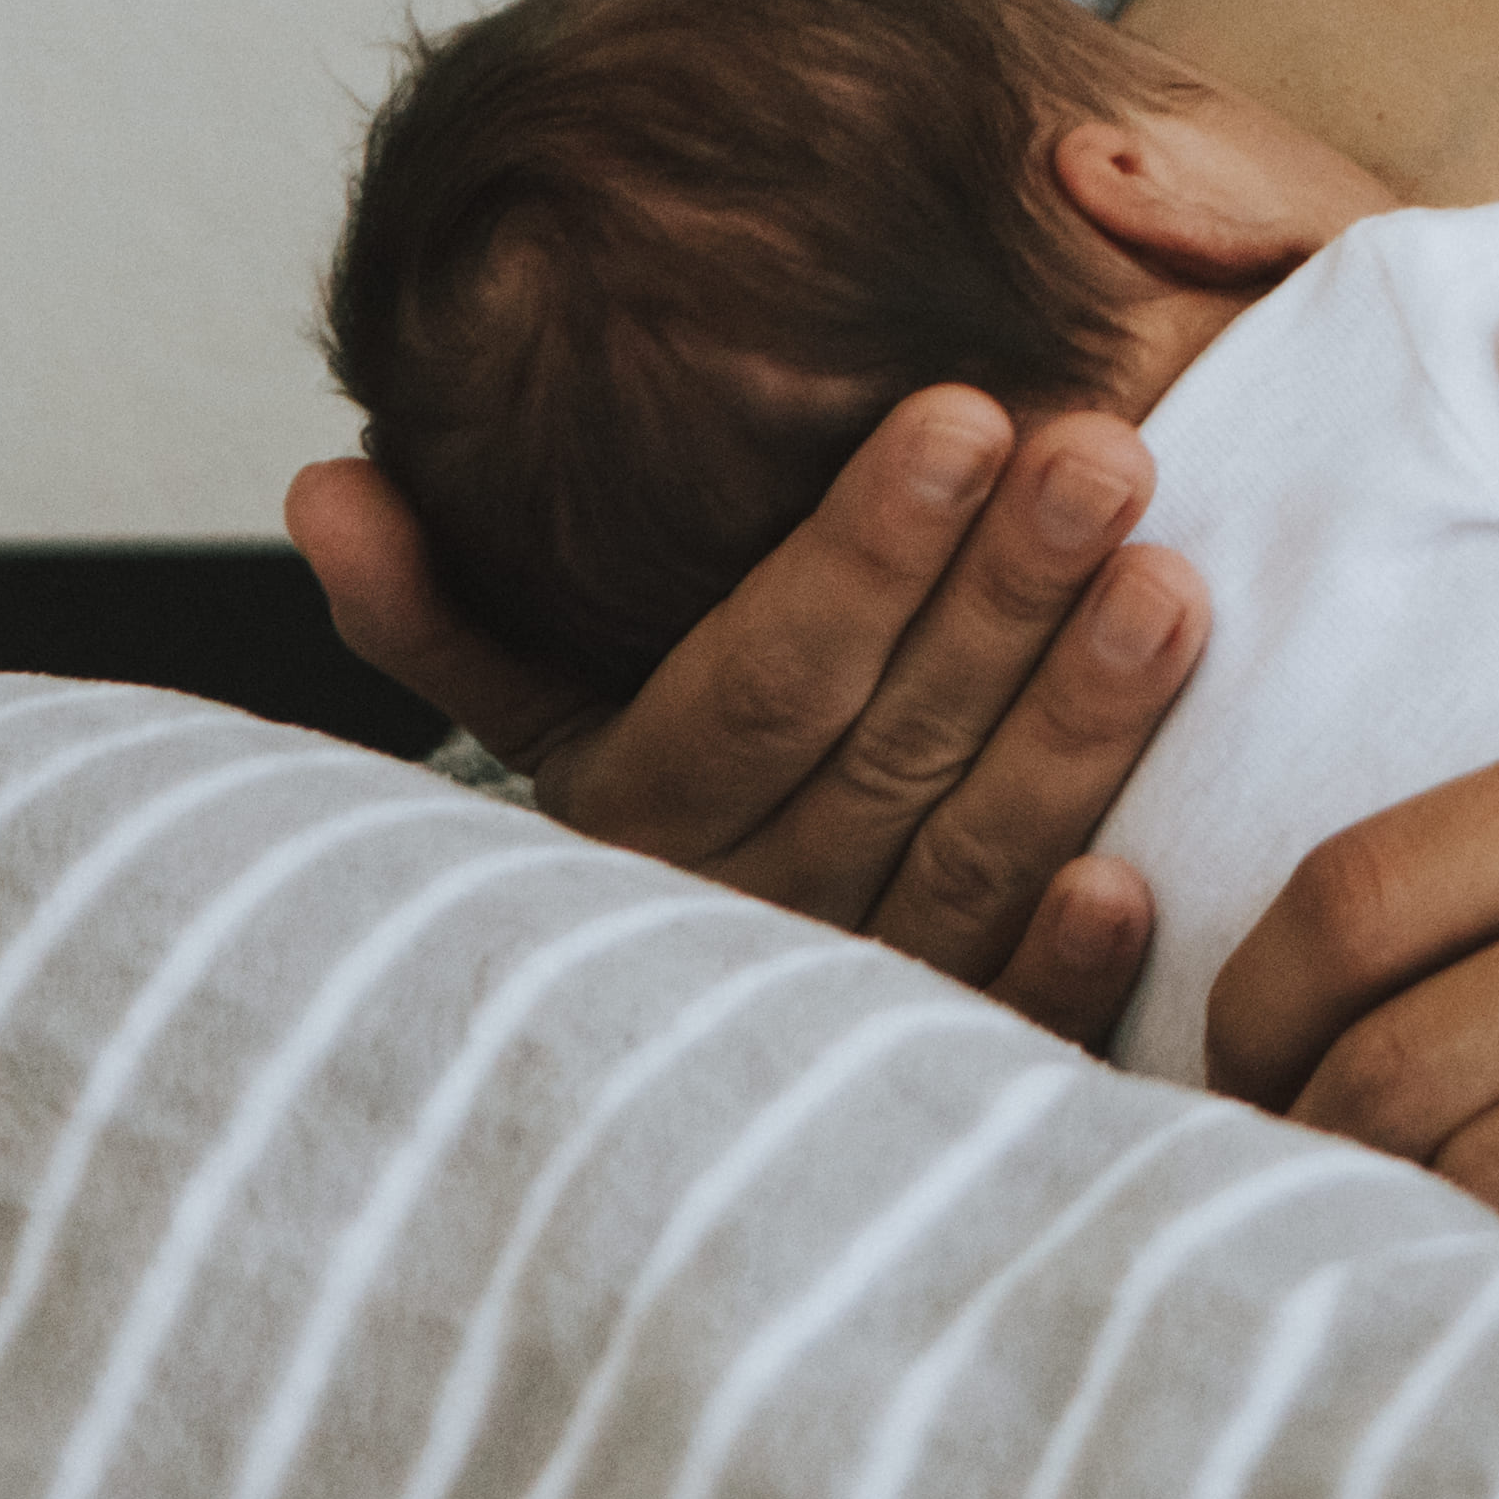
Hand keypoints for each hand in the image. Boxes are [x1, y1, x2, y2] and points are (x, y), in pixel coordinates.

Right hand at [283, 385, 1209, 1049]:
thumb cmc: (653, 810)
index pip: (756, 679)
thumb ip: (443, 611)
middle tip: (1108, 455)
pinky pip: (1002, 1030)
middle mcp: (739, 916)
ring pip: (968, 862)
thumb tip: (326, 485)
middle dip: (1002, 596)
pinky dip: (1060, 968)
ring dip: (1074, 734)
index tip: (965, 416)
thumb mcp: (541, 716)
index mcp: (635, 822)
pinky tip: (1132, 883)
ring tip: (1172, 585)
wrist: (661, 1071)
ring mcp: (848, 1005)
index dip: (859, 553)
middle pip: (886, 751)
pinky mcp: (942, 1082)